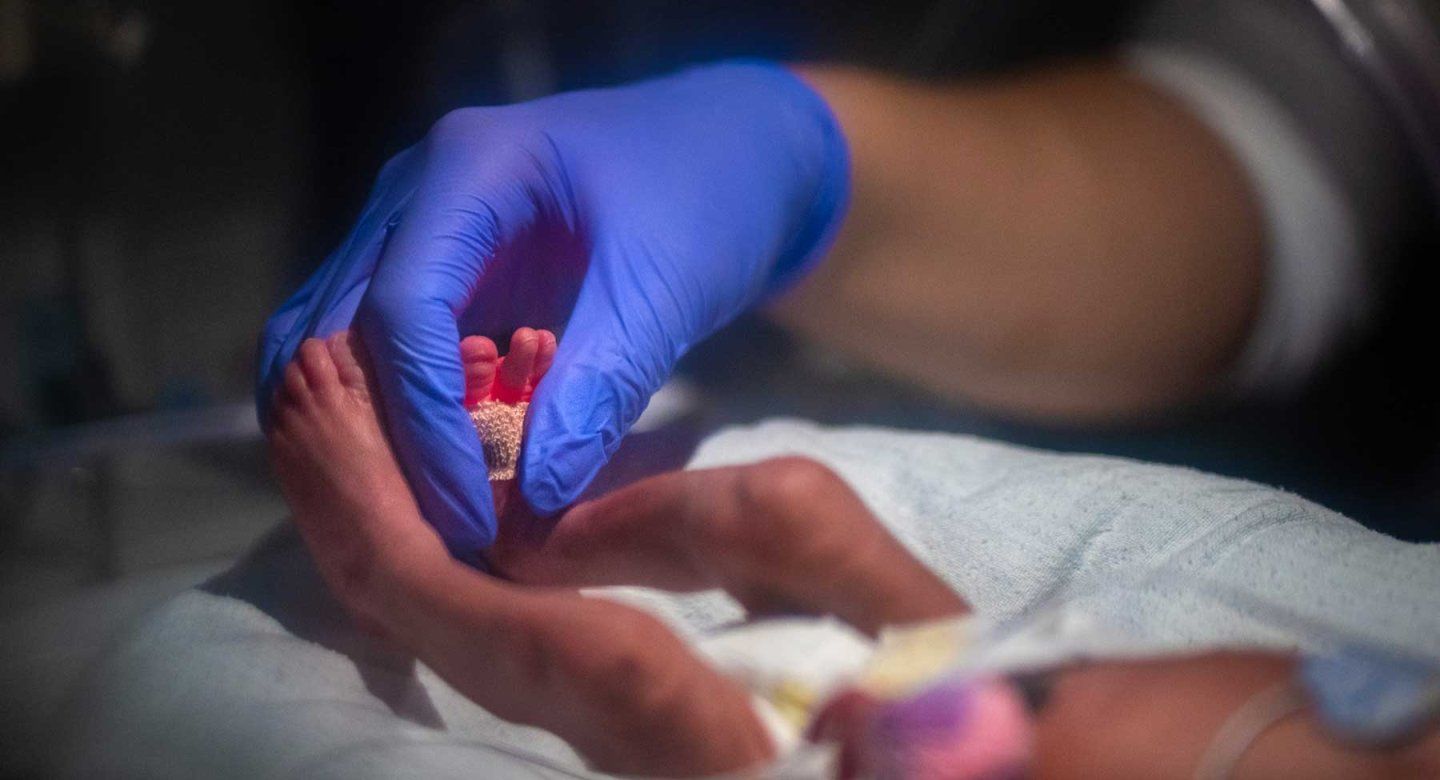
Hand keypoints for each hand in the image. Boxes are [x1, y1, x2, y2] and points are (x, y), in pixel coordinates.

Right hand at [257, 62, 847, 553]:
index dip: (424, 427)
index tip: (470, 518)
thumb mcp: (664, 293)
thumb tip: (530, 503)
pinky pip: (389, 356)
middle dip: (372, 439)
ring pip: (344, 348)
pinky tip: (450, 484)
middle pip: (338, 330)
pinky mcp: (441, 274)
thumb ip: (597, 390)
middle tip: (424, 537)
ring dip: (376, 435)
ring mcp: (417, 232)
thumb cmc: (711, 198)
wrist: (745, 153)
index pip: (401, 311)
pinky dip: (407, 421)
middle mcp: (415, 196)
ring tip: (432, 522)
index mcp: (465, 170)